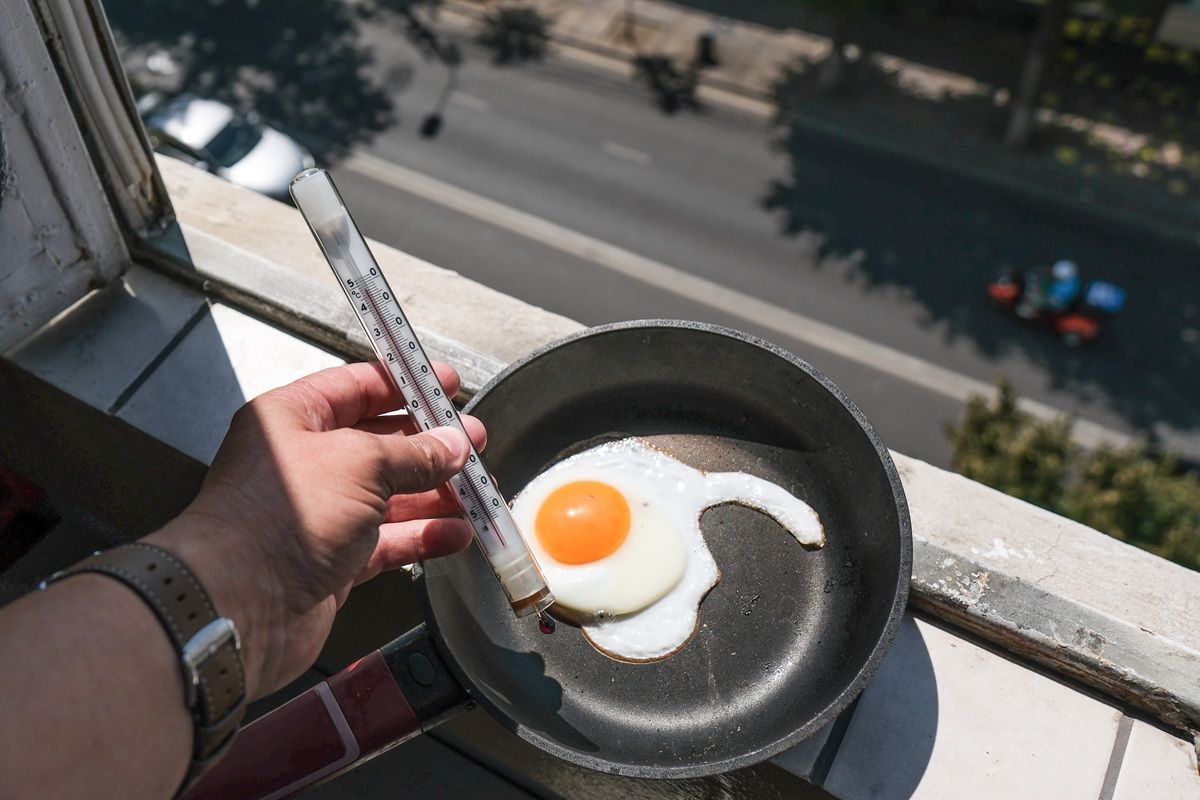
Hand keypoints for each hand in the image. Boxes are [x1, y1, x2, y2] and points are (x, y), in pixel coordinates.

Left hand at [147, 362, 483, 698]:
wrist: (240, 604)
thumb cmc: (275, 521)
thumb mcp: (360, 464)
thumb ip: (413, 454)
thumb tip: (450, 446)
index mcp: (292, 421)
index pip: (355, 388)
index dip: (403, 385)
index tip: (443, 385)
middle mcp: (303, 465)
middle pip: (378, 444)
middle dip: (428, 445)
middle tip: (470, 442)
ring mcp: (319, 515)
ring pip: (388, 496)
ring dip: (434, 494)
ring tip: (476, 491)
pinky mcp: (331, 561)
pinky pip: (387, 541)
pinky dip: (423, 536)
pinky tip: (455, 534)